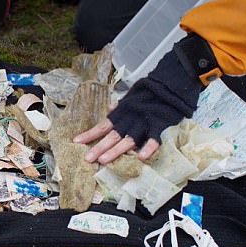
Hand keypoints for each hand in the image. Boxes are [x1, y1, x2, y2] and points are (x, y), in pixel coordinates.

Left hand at [73, 50, 203, 164]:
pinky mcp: (159, 126)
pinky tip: (140, 158)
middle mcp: (130, 120)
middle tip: (87, 159)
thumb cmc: (148, 94)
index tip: (76, 141)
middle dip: (99, 147)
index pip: (102, 125)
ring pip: (128, 140)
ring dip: (116, 150)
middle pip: (112, 136)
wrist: (169, 85)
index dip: (90, 134)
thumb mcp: (131, 97)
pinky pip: (154, 139)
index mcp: (122, 113)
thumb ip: (120, 106)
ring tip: (104, 161)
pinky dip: (148, 148)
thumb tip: (109, 109)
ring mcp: (144, 124)